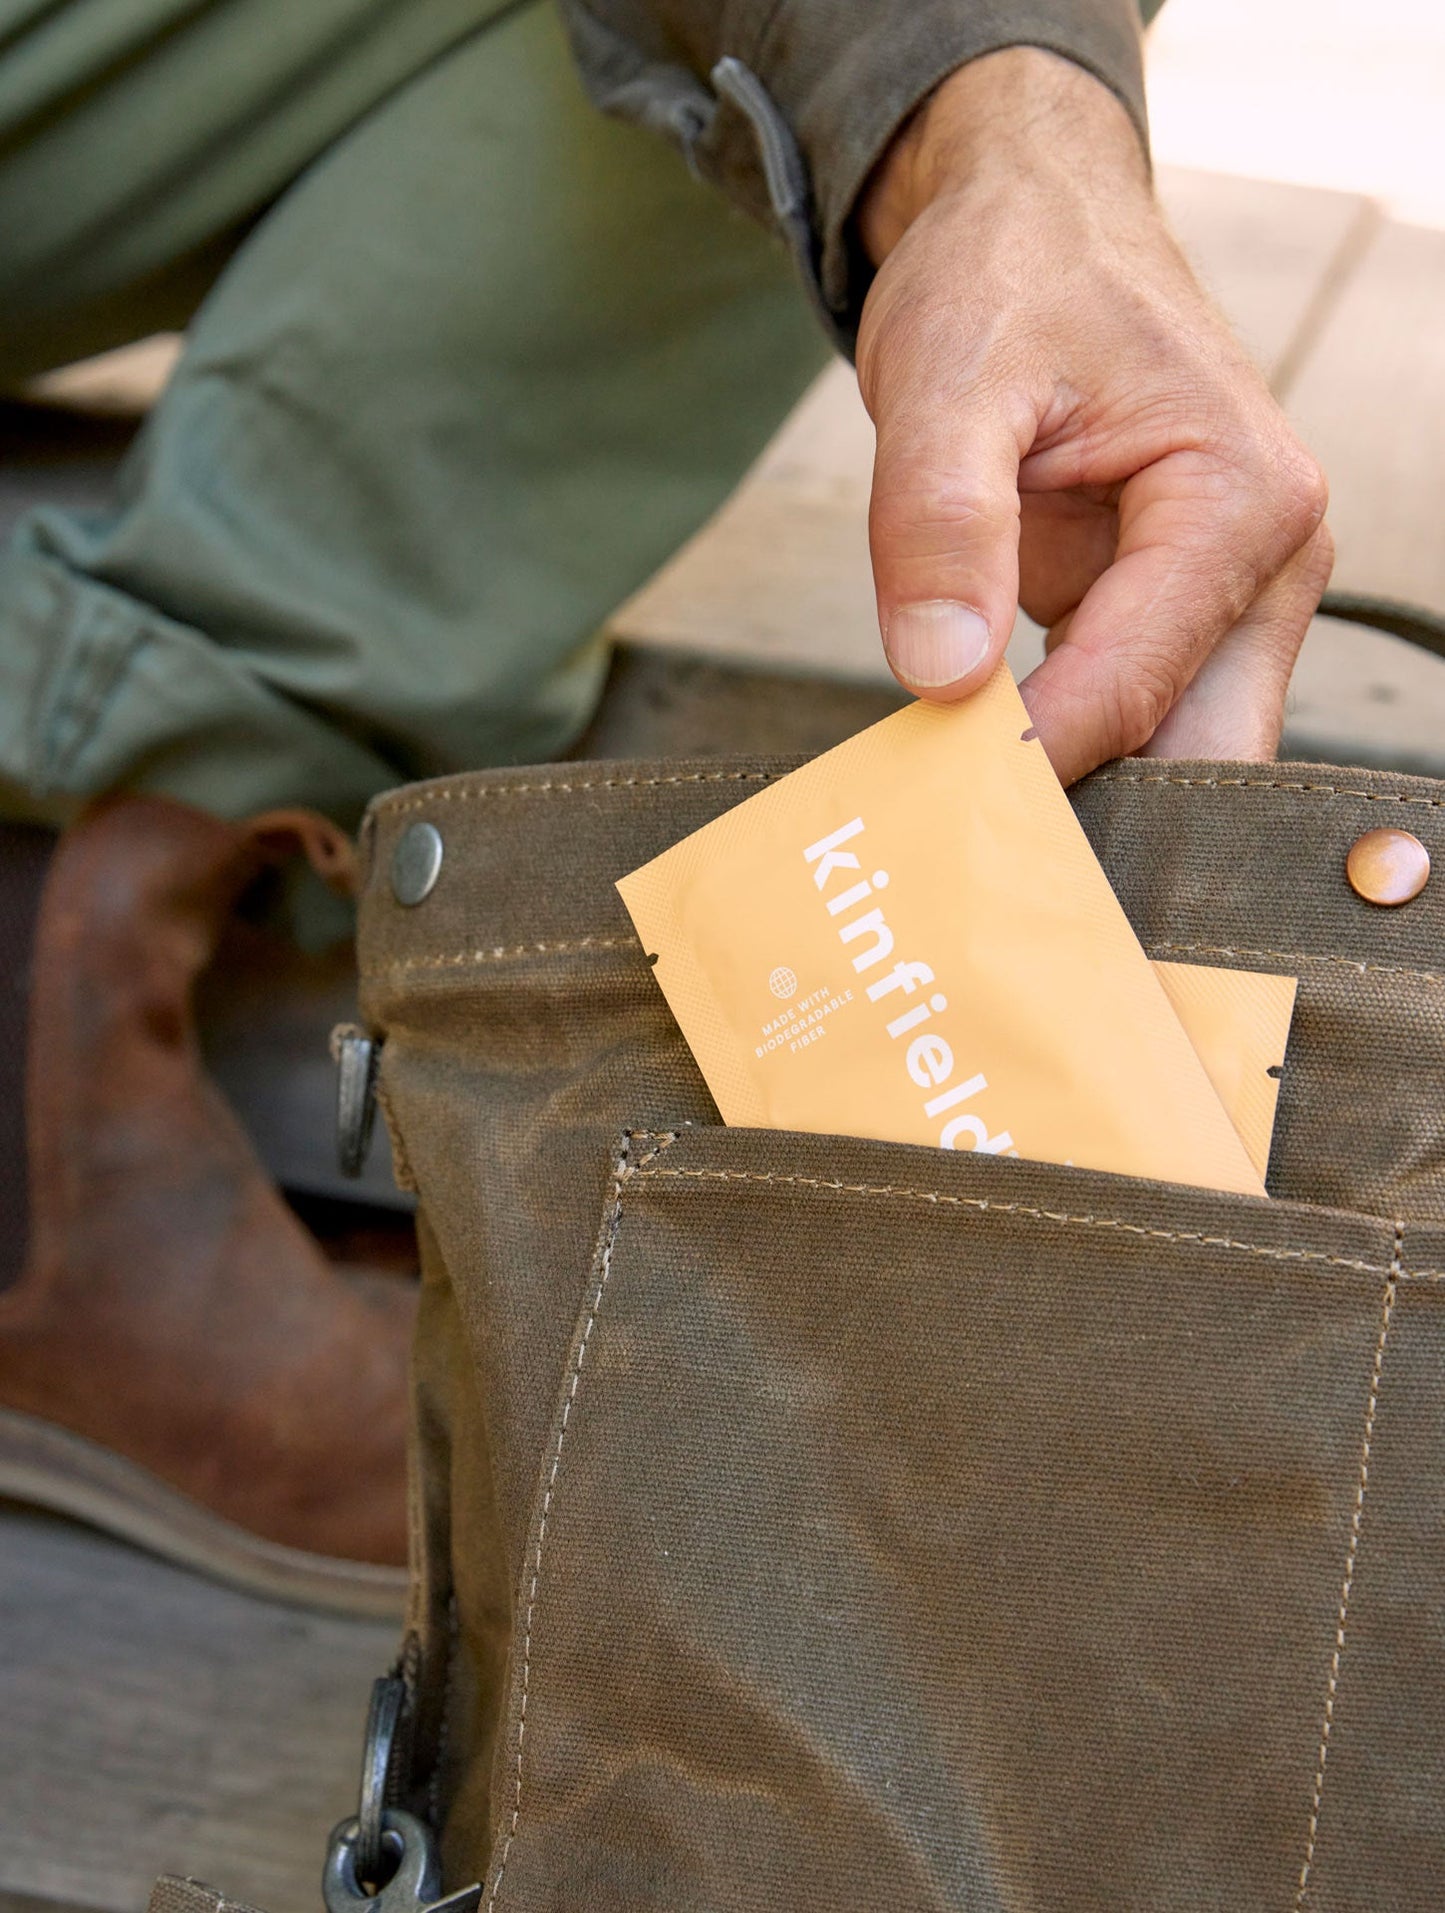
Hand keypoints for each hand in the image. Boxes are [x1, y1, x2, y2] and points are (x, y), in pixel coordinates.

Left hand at [856, 48, 1332, 785]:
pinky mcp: (1172, 615)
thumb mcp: (947, 379)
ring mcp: (1226, 598)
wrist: (1029, 226)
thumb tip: (940, 673)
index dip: (1032, 762)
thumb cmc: (1009, 276)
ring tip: (968, 844)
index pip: (1135, 685)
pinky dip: (1063, 761)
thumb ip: (940, 523)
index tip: (937, 817)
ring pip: (1170, 754)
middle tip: (973, 873)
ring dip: (1079, 803)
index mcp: (1240, 499)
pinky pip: (1130, 719)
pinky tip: (982, 791)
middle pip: (1191, 752)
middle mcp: (1265, 562)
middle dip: (1094, 821)